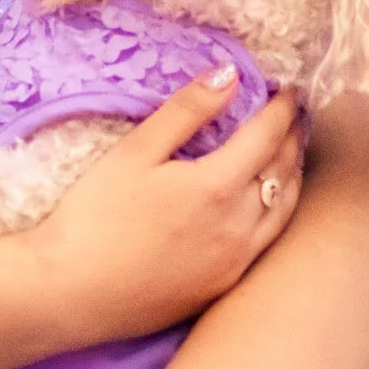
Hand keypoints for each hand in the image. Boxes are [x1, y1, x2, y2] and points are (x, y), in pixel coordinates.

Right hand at [26, 71, 308, 342]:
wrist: (72, 294)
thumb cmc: (94, 218)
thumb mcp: (134, 153)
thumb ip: (185, 111)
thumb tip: (230, 74)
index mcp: (218, 187)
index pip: (268, 136)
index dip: (283, 108)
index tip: (290, 89)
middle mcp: (239, 227)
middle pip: (284, 172)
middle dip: (294, 137)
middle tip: (296, 114)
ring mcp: (235, 263)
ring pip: (285, 211)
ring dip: (293, 176)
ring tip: (291, 152)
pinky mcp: (223, 286)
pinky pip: (268, 241)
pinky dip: (279, 211)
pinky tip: (268, 203)